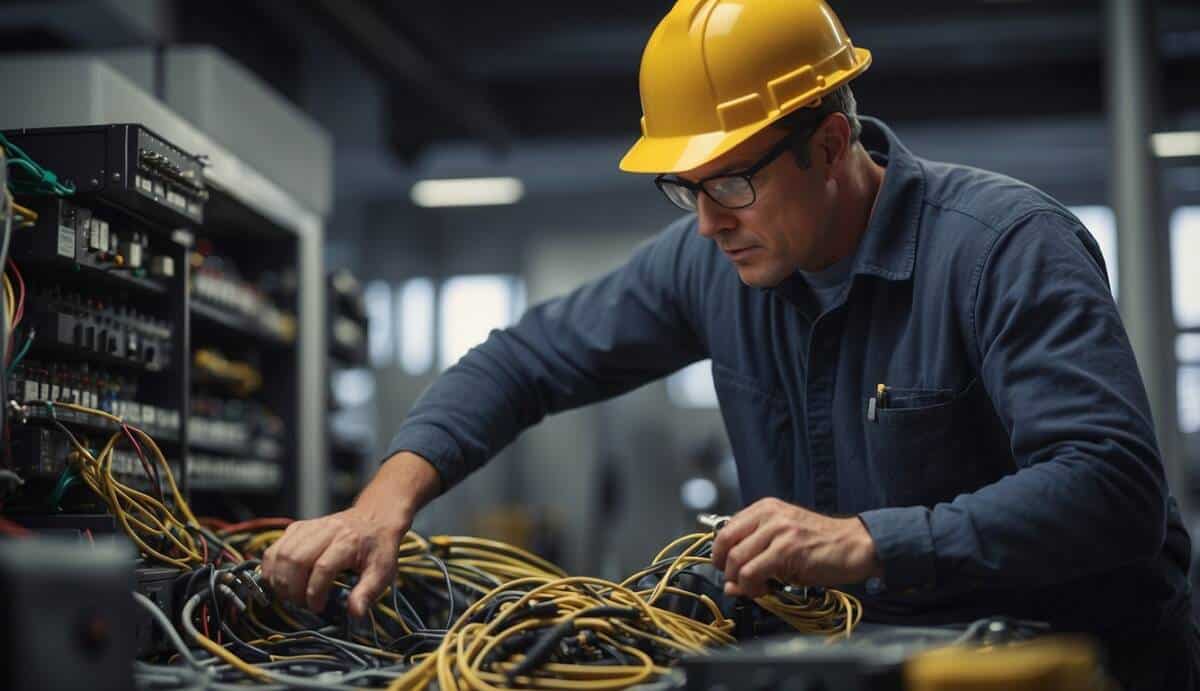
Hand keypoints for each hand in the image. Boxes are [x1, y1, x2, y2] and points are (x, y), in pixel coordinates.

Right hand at [261, 452, 440, 617]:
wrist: (375, 518)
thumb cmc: (378, 548)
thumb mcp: (382, 571)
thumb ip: (368, 593)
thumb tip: (355, 614)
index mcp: (348, 541)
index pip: (323, 567)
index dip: (315, 592)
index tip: (318, 608)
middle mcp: (327, 530)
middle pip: (296, 560)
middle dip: (293, 589)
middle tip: (301, 604)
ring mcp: (310, 526)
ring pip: (281, 553)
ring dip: (279, 580)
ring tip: (290, 596)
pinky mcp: (298, 527)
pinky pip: (275, 547)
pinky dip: (271, 568)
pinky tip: (279, 582)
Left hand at [710, 497, 880, 597]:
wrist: (855, 545)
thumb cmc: (821, 545)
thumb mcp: (783, 543)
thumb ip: (755, 556)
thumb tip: (729, 585)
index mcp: (765, 508)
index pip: (725, 529)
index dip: (719, 554)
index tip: (727, 569)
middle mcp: (769, 515)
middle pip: (725, 543)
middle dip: (725, 569)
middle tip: (738, 582)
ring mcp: (778, 531)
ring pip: (736, 560)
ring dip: (740, 582)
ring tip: (757, 588)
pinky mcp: (786, 550)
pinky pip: (751, 572)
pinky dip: (752, 587)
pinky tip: (766, 590)